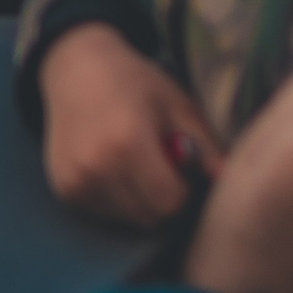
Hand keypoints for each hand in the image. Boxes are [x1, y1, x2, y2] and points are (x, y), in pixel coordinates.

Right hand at [40, 22, 220, 227]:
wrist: (77, 73)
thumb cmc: (136, 84)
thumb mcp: (177, 105)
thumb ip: (205, 143)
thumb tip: (228, 176)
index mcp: (129, 145)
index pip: (169, 202)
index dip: (184, 190)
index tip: (183, 168)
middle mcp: (97, 169)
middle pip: (148, 216)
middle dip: (164, 199)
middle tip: (163, 166)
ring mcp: (75, 183)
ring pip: (126, 219)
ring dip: (140, 202)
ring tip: (139, 165)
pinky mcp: (63, 191)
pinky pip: (102, 213)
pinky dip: (117, 200)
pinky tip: (117, 168)